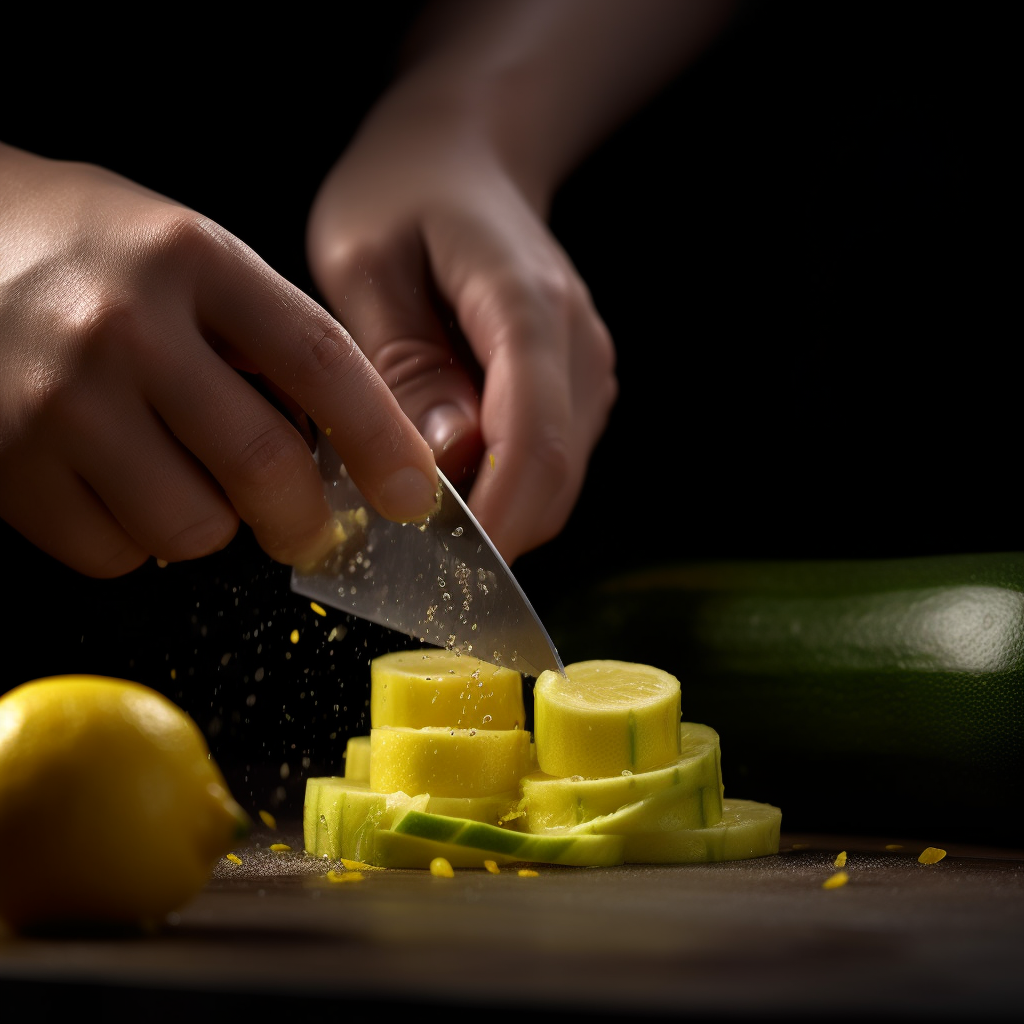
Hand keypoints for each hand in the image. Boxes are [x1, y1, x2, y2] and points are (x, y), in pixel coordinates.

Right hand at [0, 144, 437, 577]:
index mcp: (192, 259)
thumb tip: (348, 444)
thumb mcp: (188, 255)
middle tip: (309, 527)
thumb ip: (267, 337)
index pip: (322, 363)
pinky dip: (135, 541)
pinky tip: (118, 486)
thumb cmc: (88, 253)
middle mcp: (126, 328)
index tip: (415, 496)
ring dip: (211, 526)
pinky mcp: (6, 466)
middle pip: (264, 466)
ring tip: (182, 476)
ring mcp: (58, 402)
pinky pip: (113, 553)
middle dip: (306, 520)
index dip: (382, 442)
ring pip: (191, 528)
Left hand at [306, 96, 617, 564]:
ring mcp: (585, 368)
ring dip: (492, 518)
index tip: (432, 570)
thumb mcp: (366, 263)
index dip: (492, 519)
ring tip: (414, 515)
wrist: (463, 157)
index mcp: (526, 304)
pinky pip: (545, 465)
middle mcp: (576, 343)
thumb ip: (404, 363)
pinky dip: (499, 493)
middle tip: (403, 558)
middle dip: (486, 535)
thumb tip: (446, 459)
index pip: (533, 438)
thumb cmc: (401, 197)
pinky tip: (444, 480)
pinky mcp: (575, 387)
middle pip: (553, 476)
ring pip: (555, 482)